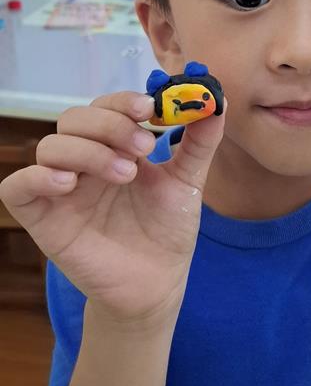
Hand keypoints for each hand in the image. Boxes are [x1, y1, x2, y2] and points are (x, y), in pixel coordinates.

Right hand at [0, 91, 226, 328]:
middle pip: (74, 119)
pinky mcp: (41, 218)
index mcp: (115, 147)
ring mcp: (60, 189)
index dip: (123, 101)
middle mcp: (84, 162)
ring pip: (50, 146)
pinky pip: (16, 187)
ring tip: (125, 174)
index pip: (106, 107)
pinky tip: (69, 185)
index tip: (150, 109)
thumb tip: (216, 101)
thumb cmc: (167, 231)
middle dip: (110, 125)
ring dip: (87, 151)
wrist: (157, 284)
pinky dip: (37, 177)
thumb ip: (199, 142)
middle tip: (143, 147)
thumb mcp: (188, 182)